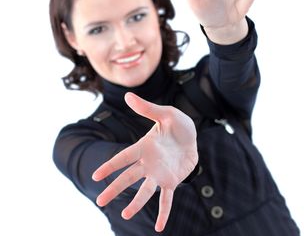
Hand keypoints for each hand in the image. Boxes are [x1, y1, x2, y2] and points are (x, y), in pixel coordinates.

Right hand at [92, 92, 197, 231]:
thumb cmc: (177, 123)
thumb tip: (127, 95)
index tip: (96, 176)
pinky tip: (160, 227)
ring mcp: (159, 173)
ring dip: (136, 203)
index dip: (110, 166)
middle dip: (114, 188)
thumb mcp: (165, 113)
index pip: (124, 157)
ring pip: (145, 191)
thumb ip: (147, 108)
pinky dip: (163, 212)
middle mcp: (148, 162)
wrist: (192, 135)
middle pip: (129, 177)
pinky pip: (166, 199)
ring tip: (126, 216)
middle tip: (100, 201)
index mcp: (144, 146)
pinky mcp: (172, 181)